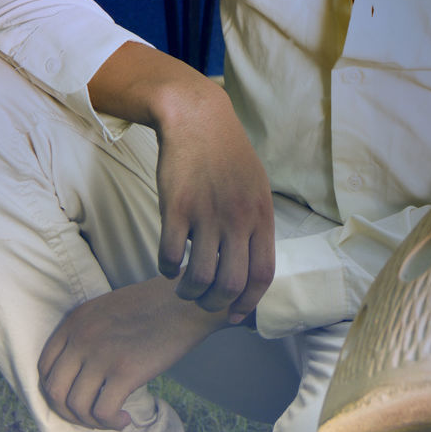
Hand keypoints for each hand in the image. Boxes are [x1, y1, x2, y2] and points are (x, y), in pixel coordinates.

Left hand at [37, 277, 225, 429]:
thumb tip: (78, 373)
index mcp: (76, 320)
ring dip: (90, 422)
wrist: (190, 300)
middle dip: (68, 412)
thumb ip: (88, 333)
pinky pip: (101, 413)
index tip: (75, 398)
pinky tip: (125, 418)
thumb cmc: (155, 305)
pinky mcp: (125, 371)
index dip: (55, 391)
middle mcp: (82, 337)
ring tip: (111, 418)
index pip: (44, 367)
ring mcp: (102, 354)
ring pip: (75, 407)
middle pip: (53, 391)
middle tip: (90, 416)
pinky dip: (111, 423)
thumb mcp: (109, 308)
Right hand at [154, 75, 275, 315]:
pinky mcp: (176, 207)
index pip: (263, 274)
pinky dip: (167, 270)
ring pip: (200, 278)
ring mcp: (208, 213)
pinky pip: (169, 256)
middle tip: (203, 302)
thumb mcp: (256, 186)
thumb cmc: (227, 154)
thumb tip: (252, 268)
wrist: (197, 118)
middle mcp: (238, 217)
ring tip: (183, 287)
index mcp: (262, 214)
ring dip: (189, 292)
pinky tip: (167, 264)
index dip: (249, 302)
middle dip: (215, 305)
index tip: (235, 314)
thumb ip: (256, 224)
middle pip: (231, 284)